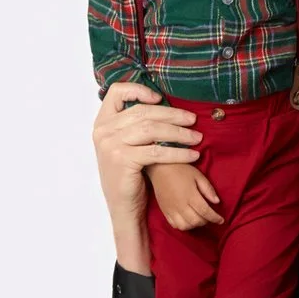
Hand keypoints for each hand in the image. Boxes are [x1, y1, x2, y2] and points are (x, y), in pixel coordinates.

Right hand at [93, 81, 199, 216]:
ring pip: (152, 129)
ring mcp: (111, 145)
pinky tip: (192, 155)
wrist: (123, 208)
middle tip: (192, 120)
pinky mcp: (123, 160)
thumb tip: (161, 104)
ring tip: (196, 137)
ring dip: (179, 132)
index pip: (116, 92)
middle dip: (172, 114)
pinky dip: (178, 152)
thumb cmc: (128, 176)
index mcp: (102, 123)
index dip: (139, 90)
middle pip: (142, 111)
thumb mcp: (124, 145)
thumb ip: (133, 125)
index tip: (160, 98)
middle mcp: (103, 131)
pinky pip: (157, 151)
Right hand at [148, 160, 223, 229]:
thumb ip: (208, 189)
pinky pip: (174, 225)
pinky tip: (187, 220)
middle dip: (206, 222)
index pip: (205, 212)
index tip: (221, 220)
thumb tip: (217, 202)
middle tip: (209, 217)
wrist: (160, 168)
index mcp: (191, 195)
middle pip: (196, 221)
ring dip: (194, 225)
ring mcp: (171, 209)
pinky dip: (183, 226)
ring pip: (185, 226)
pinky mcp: (165, 211)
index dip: (215, 218)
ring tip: (198, 219)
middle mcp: (181, 205)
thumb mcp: (198, 176)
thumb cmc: (181, 169)